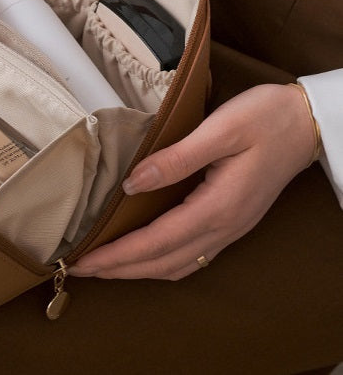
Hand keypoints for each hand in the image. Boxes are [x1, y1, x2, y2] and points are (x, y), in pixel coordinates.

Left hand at [69, 83, 316, 279]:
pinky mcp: (232, 222)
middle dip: (119, 269)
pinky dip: (162, 262)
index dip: (117, 254)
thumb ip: (175, 159)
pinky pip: (192, 255)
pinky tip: (145, 256)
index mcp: (218, 206)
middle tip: (80, 269)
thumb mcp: (220, 129)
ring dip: (139, 270)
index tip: (84, 260)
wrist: (307, 123)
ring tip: (105, 267)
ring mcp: (231, 228)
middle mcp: (224, 226)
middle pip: (163, 261)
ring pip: (178, 264)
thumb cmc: (266, 119)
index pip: (156, 241)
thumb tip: (132, 183)